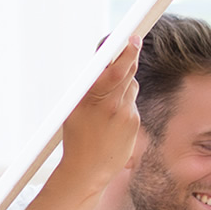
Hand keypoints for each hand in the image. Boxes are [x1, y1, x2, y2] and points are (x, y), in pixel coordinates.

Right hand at [59, 35, 141, 186]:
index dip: (127, 53)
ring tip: (109, 93)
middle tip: (132, 41)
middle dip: (129, 57)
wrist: (88, 170)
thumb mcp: (75, 108)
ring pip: (131, 86)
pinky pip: (132, 103)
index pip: (116, 71)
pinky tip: (112, 116)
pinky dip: (124, 102)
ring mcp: (127, 116)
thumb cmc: (77, 137)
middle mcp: (114, 106)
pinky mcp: (135, 124)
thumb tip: (102, 65)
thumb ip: (90, 86)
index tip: (132, 39)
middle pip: (128, 73)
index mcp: (94, 100)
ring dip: (124, 82)